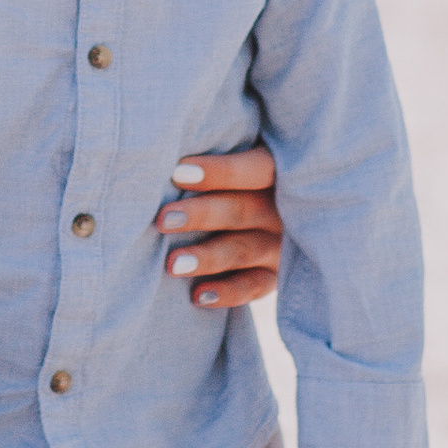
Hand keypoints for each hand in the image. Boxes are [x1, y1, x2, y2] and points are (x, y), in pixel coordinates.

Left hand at [156, 146, 282, 306]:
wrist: (271, 208)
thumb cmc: (236, 174)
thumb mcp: (241, 156)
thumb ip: (217, 152)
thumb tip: (164, 156)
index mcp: (280, 171)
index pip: (256, 169)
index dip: (220, 171)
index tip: (177, 173)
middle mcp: (284, 209)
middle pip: (243, 211)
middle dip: (201, 215)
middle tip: (163, 219)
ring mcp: (283, 245)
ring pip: (244, 250)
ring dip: (208, 257)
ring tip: (172, 264)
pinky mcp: (277, 275)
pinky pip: (254, 286)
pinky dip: (228, 292)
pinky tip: (198, 295)